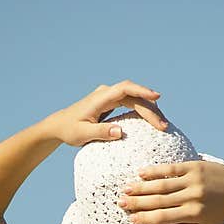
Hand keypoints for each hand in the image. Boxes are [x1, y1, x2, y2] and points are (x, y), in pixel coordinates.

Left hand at [45, 80, 168, 146]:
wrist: (59, 126)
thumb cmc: (69, 130)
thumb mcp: (82, 134)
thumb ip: (100, 132)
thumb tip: (120, 132)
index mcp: (101, 97)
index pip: (125, 89)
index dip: (142, 91)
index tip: (157, 97)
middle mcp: (107, 94)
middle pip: (135, 96)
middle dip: (151, 109)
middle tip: (164, 126)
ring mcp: (110, 97)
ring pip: (135, 99)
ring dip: (150, 110)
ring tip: (163, 125)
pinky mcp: (112, 103)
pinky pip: (132, 104)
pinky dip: (143, 111)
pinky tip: (153, 121)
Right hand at [117, 160, 223, 223]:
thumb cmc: (220, 213)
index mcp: (194, 214)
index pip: (163, 217)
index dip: (145, 219)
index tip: (131, 219)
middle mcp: (192, 196)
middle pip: (158, 200)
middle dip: (138, 203)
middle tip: (121, 203)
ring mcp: (193, 180)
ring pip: (162, 184)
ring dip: (142, 187)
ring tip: (126, 189)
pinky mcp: (195, 166)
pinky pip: (170, 168)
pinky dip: (155, 171)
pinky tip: (141, 173)